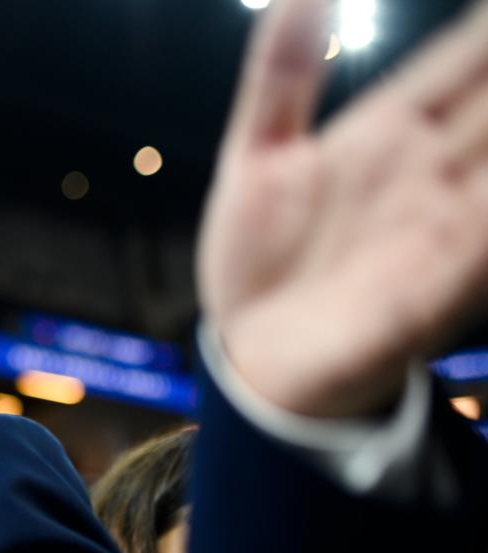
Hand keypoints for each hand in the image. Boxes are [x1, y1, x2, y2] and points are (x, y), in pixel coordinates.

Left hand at [198, 0, 487, 417]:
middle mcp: (430, 169)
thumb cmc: (259, 260)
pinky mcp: (441, 283)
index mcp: (387, 131)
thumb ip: (280, 78)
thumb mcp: (256, 158)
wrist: (252, 357)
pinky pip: (487, 236)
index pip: (460, 59)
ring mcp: (442, 223)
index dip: (486, 25)